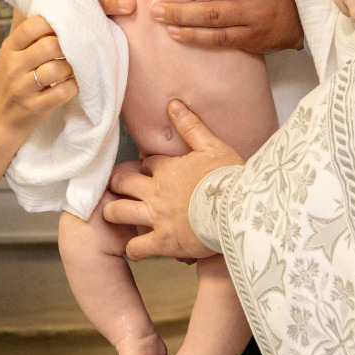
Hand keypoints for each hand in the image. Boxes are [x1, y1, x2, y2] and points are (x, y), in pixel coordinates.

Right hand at [0, 14, 79, 137]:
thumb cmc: (15, 80)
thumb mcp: (14, 55)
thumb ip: (32, 37)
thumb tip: (62, 10)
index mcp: (10, 48)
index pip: (33, 25)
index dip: (55, 22)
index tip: (68, 25)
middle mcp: (14, 66)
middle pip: (49, 46)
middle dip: (69, 45)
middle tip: (78, 47)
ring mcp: (23, 88)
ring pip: (57, 69)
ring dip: (73, 66)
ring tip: (77, 66)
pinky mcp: (34, 107)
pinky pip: (63, 92)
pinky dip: (74, 86)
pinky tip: (74, 83)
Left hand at [104, 101, 242, 259]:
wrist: (240, 211)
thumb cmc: (230, 179)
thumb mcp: (213, 146)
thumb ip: (192, 126)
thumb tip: (174, 104)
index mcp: (168, 168)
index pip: (146, 163)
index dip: (146, 166)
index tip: (150, 170)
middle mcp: (156, 192)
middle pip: (121, 183)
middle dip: (117, 183)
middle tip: (118, 187)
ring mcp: (157, 217)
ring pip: (117, 212)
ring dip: (113, 212)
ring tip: (115, 214)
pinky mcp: (164, 242)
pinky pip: (136, 248)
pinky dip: (134, 249)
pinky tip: (136, 249)